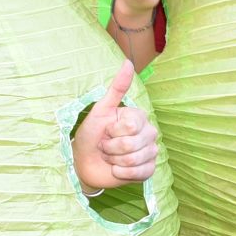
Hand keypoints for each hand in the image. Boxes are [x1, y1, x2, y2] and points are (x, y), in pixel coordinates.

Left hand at [71, 61, 159, 190]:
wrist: (85, 161)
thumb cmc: (91, 134)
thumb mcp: (100, 110)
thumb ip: (117, 88)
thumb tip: (128, 62)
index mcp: (139, 117)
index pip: (131, 126)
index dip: (113, 131)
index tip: (106, 130)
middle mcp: (149, 133)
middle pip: (132, 144)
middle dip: (112, 148)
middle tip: (106, 146)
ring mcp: (150, 152)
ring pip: (135, 159)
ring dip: (115, 161)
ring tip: (111, 157)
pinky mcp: (148, 170)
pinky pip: (140, 173)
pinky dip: (123, 174)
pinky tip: (117, 169)